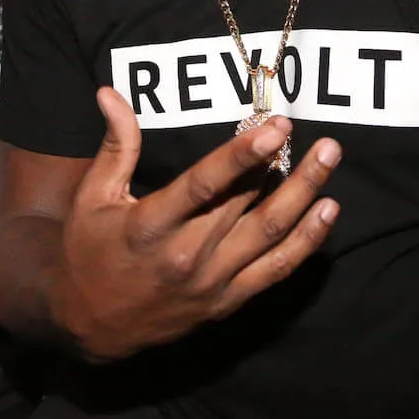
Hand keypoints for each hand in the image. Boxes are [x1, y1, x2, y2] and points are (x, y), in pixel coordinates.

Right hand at [50, 88, 341, 362]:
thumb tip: (110, 93)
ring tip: (329, 159)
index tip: (275, 127)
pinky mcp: (228, 301)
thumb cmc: (89, 251)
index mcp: (151, 226)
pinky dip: (306, 241)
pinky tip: (327, 210)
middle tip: (313, 133)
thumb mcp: (92, 197)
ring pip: (269, 234)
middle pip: (246, 205)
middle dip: (284, 166)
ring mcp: (211, 282)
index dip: (242, 155)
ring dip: (304, 195)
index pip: (204, 185)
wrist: (91, 325)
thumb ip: (116, 146)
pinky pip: (276, 269)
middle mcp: (186, 256)